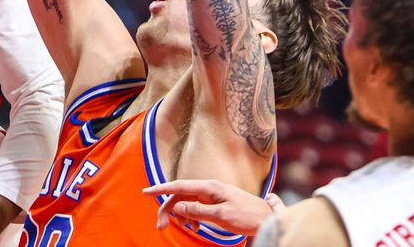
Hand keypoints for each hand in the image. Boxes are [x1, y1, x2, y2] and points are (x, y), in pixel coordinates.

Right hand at [144, 178, 277, 236]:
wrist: (268, 219)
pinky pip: (197, 208)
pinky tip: (194, 227)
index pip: (179, 186)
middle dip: (168, 209)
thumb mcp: (221, 216)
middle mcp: (209, 188)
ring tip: (178, 228)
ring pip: (188, 202)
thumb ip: (198, 211)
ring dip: (179, 215)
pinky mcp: (217, 203)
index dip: (161, 188)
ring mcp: (213, 195)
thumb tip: (178, 206)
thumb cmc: (247, 216)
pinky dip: (191, 217)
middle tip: (160, 226)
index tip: (145, 192)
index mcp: (209, 187)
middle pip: (181, 195)